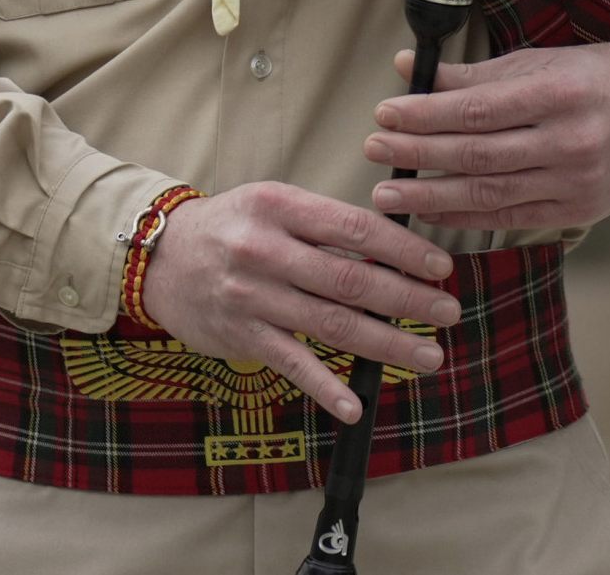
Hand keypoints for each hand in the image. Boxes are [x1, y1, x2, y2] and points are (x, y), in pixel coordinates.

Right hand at [138, 182, 459, 423]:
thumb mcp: (274, 204)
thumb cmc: (233, 226)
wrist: (160, 256)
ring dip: (387, 344)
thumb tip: (394, 252)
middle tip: (449, 312)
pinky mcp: (242, 335)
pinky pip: (292, 364)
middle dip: (407, 299)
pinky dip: (325, 387)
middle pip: (351, 279)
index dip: (403, 248)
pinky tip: (356, 405)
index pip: (355, 227)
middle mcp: (265, 249)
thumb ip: (325, 224)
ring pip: (331, 324)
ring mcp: (252, 296)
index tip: (440, 267)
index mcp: (280, 206)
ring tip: (428, 355)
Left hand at [367, 42, 609, 228]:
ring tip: (388, 192)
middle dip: (418, 155)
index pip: (477, 110)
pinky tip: (430, 210)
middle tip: (373, 151)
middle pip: (477, 155)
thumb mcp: (540, 61)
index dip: (425, 115)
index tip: (385, 114)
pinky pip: (510, 219)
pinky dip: (464, 217)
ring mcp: (575, 184)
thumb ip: (474, 74)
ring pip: (489, 194)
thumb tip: (409, 69)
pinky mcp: (576, 213)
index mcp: (559, 94)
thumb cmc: (594, 77)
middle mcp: (569, 142)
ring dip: (431, 196)